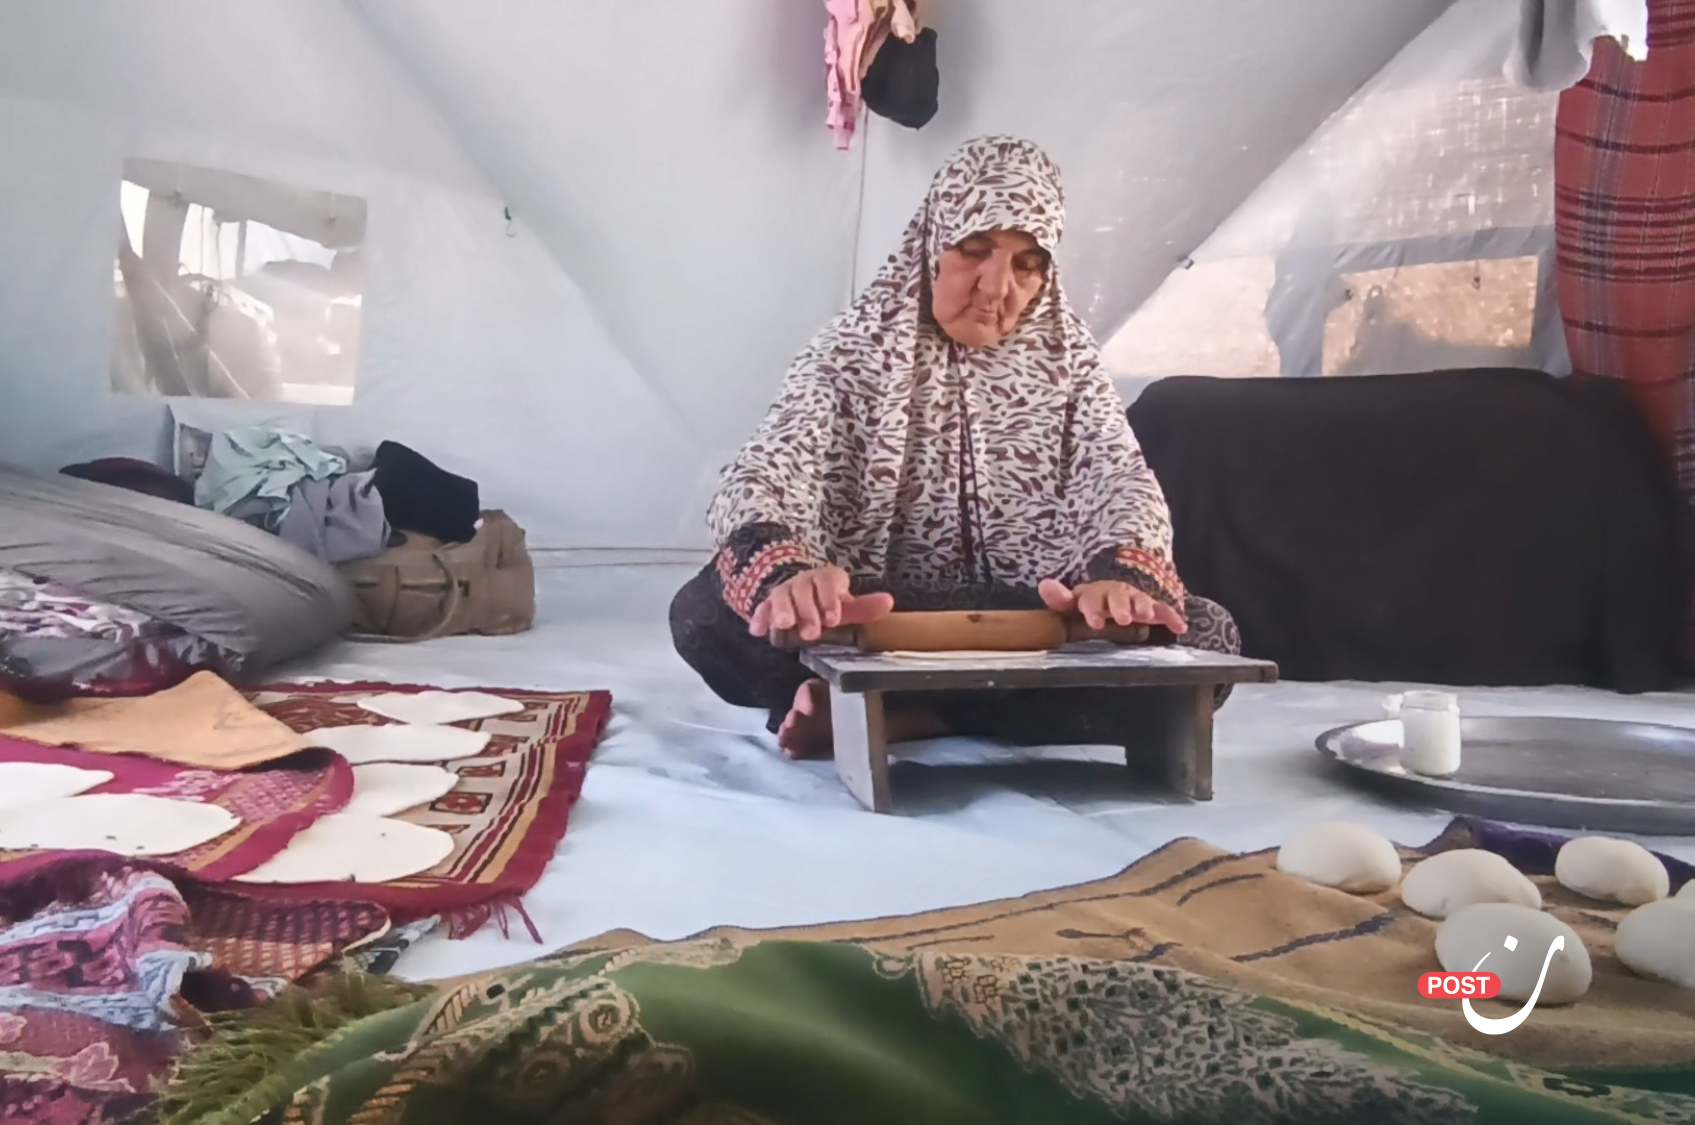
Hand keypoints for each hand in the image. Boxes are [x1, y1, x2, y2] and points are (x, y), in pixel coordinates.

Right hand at [748, 566, 894, 641]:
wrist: (799, 595)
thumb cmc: (826, 603)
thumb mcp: (845, 606)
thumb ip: (864, 608)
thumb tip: (888, 602)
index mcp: (826, 579)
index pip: (828, 580)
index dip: (830, 597)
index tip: (832, 618)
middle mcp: (804, 581)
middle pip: (803, 588)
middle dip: (806, 610)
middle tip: (811, 632)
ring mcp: (784, 591)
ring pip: (781, 595)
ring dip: (782, 610)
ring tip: (783, 625)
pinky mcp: (767, 604)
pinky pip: (761, 608)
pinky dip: (759, 618)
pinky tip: (758, 630)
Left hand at [1039, 578, 1186, 634]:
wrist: (1118, 592)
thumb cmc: (1093, 602)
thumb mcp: (1074, 602)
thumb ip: (1060, 598)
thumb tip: (1044, 585)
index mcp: (1095, 593)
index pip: (1091, 597)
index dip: (1093, 608)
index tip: (1093, 622)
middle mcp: (1116, 593)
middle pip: (1118, 597)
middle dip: (1120, 607)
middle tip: (1122, 618)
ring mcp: (1135, 599)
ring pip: (1140, 600)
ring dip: (1142, 606)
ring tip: (1144, 616)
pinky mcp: (1152, 607)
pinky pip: (1163, 610)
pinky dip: (1171, 617)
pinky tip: (1179, 626)